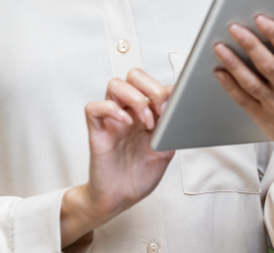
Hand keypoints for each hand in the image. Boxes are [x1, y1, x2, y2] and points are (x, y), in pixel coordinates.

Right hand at [60, 69, 174, 246]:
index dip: (166, 89)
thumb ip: (171, 126)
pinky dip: (110, 109)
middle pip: (134, 76)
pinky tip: (125, 122)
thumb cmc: (141, 174)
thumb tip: (180, 106)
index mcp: (146, 112)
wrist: (121, 197)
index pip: (153, 83)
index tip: (175, 106)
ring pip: (115, 85)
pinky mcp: (97, 131)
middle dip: (150, 87)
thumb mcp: (165, 149)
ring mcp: (112, 119)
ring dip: (134, 98)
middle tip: (160, 110)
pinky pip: (93, 107)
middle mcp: (129, 111)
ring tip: (145, 121)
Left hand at [214, 16, 273, 192]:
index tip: (262, 19)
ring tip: (220, 46)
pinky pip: (242, 98)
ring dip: (233, 63)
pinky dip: (229, 85)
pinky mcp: (261, 115)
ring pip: (251, 81)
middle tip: (235, 28)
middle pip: (267, 65)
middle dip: (250, 44)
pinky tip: (219, 71)